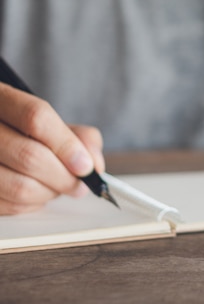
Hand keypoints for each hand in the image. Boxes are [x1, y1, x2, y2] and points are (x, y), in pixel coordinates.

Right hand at [0, 83, 104, 213]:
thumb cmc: (29, 135)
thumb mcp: (56, 124)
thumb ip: (81, 138)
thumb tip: (94, 165)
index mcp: (2, 98)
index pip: (36, 117)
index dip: (66, 145)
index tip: (85, 165)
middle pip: (30, 156)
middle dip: (65, 177)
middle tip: (80, 184)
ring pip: (20, 187)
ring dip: (50, 193)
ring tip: (58, 187)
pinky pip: (10, 205)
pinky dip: (33, 205)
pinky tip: (37, 192)